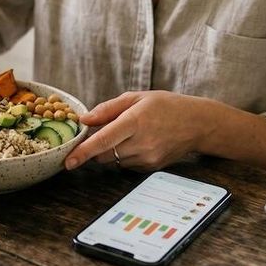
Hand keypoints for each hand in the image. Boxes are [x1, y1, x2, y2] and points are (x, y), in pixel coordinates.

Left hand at [64, 91, 212, 171]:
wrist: (198, 124)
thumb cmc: (166, 106)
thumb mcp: (136, 98)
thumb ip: (107, 109)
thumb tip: (85, 120)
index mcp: (135, 121)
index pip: (102, 140)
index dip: (83, 152)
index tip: (68, 161)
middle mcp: (141, 142)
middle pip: (104, 154)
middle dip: (96, 146)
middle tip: (105, 131)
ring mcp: (148, 158)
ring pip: (113, 161)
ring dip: (111, 151)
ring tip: (128, 134)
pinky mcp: (151, 167)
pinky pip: (126, 165)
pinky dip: (124, 156)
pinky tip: (139, 142)